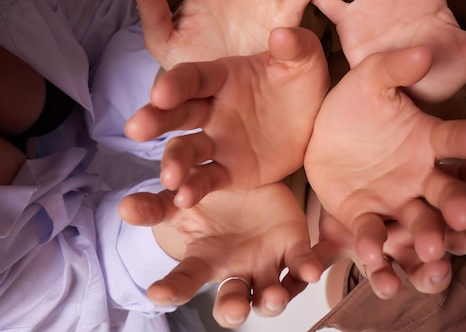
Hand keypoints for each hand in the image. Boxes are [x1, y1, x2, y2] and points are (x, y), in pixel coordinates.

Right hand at [118, 182, 322, 328]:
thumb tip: (124, 208)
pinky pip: (300, 265)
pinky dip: (305, 269)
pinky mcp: (292, 250)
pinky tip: (310, 271)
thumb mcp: (181, 199)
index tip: (157, 293)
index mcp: (205, 260)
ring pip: (268, 294)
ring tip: (271, 296)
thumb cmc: (209, 199)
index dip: (172, 289)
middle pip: (232, 301)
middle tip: (230, 311)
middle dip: (231, 310)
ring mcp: (265, 265)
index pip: (184, 280)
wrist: (248, 185)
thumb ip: (155, 206)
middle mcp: (235, 271)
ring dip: (270, 300)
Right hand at [125, 26, 328, 206]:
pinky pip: (207, 179)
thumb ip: (296, 45)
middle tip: (136, 129)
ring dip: (174, 161)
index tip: (160, 92)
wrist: (316, 124)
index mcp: (224, 77)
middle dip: (156, 119)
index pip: (193, 77)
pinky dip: (194, 188)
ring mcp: (217, 141)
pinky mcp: (228, 171)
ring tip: (170, 177)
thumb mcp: (307, 60)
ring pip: (186, 150)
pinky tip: (184, 199)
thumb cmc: (304, 83)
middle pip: (178, 113)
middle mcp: (212, 109)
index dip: (176, 84)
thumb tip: (281, 35)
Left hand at [304, 45, 465, 279]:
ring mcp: (395, 201)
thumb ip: (395, 68)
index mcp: (427, 139)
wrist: (318, 133)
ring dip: (427, 237)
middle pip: (446, 192)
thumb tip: (423, 51)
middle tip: (465, 215)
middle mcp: (420, 175)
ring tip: (431, 252)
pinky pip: (373, 237)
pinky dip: (376, 252)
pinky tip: (375, 265)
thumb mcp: (369, 79)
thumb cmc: (353, 104)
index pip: (455, 140)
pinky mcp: (364, 219)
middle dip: (458, 204)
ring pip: (418, 223)